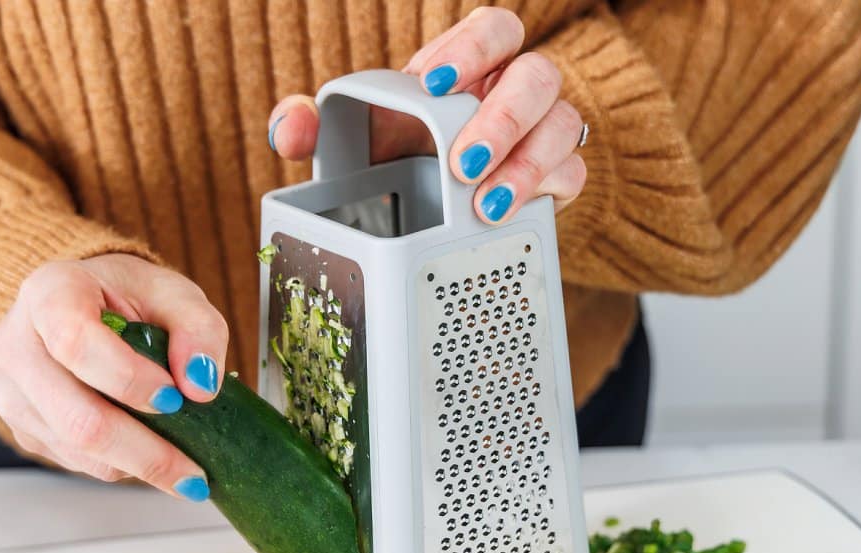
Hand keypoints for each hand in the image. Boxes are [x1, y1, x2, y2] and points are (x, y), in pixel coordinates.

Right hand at [0, 254, 227, 498]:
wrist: (85, 306)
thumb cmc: (128, 296)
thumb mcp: (175, 295)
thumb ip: (199, 330)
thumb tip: (200, 387)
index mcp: (49, 293)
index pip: (75, 342)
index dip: (128, 379)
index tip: (175, 398)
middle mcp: (15, 343)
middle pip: (78, 418)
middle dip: (145, 453)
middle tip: (194, 475)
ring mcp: (10, 392)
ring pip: (78, 450)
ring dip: (138, 466)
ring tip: (184, 470)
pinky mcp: (22, 428)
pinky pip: (74, 460)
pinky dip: (120, 465)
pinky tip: (148, 451)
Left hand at [267, 7, 585, 222]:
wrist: (440, 205)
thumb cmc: (399, 155)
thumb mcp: (355, 137)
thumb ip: (315, 124)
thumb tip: (290, 128)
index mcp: (472, 64)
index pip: (492, 31)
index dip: (470, 50)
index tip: (433, 83)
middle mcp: (514, 89)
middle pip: (537, 75)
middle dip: (501, 117)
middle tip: (461, 162)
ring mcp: (542, 131)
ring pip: (561, 124)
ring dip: (525, 163)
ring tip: (484, 203)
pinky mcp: (557, 176)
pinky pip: (571, 173)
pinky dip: (541, 192)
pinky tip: (502, 214)